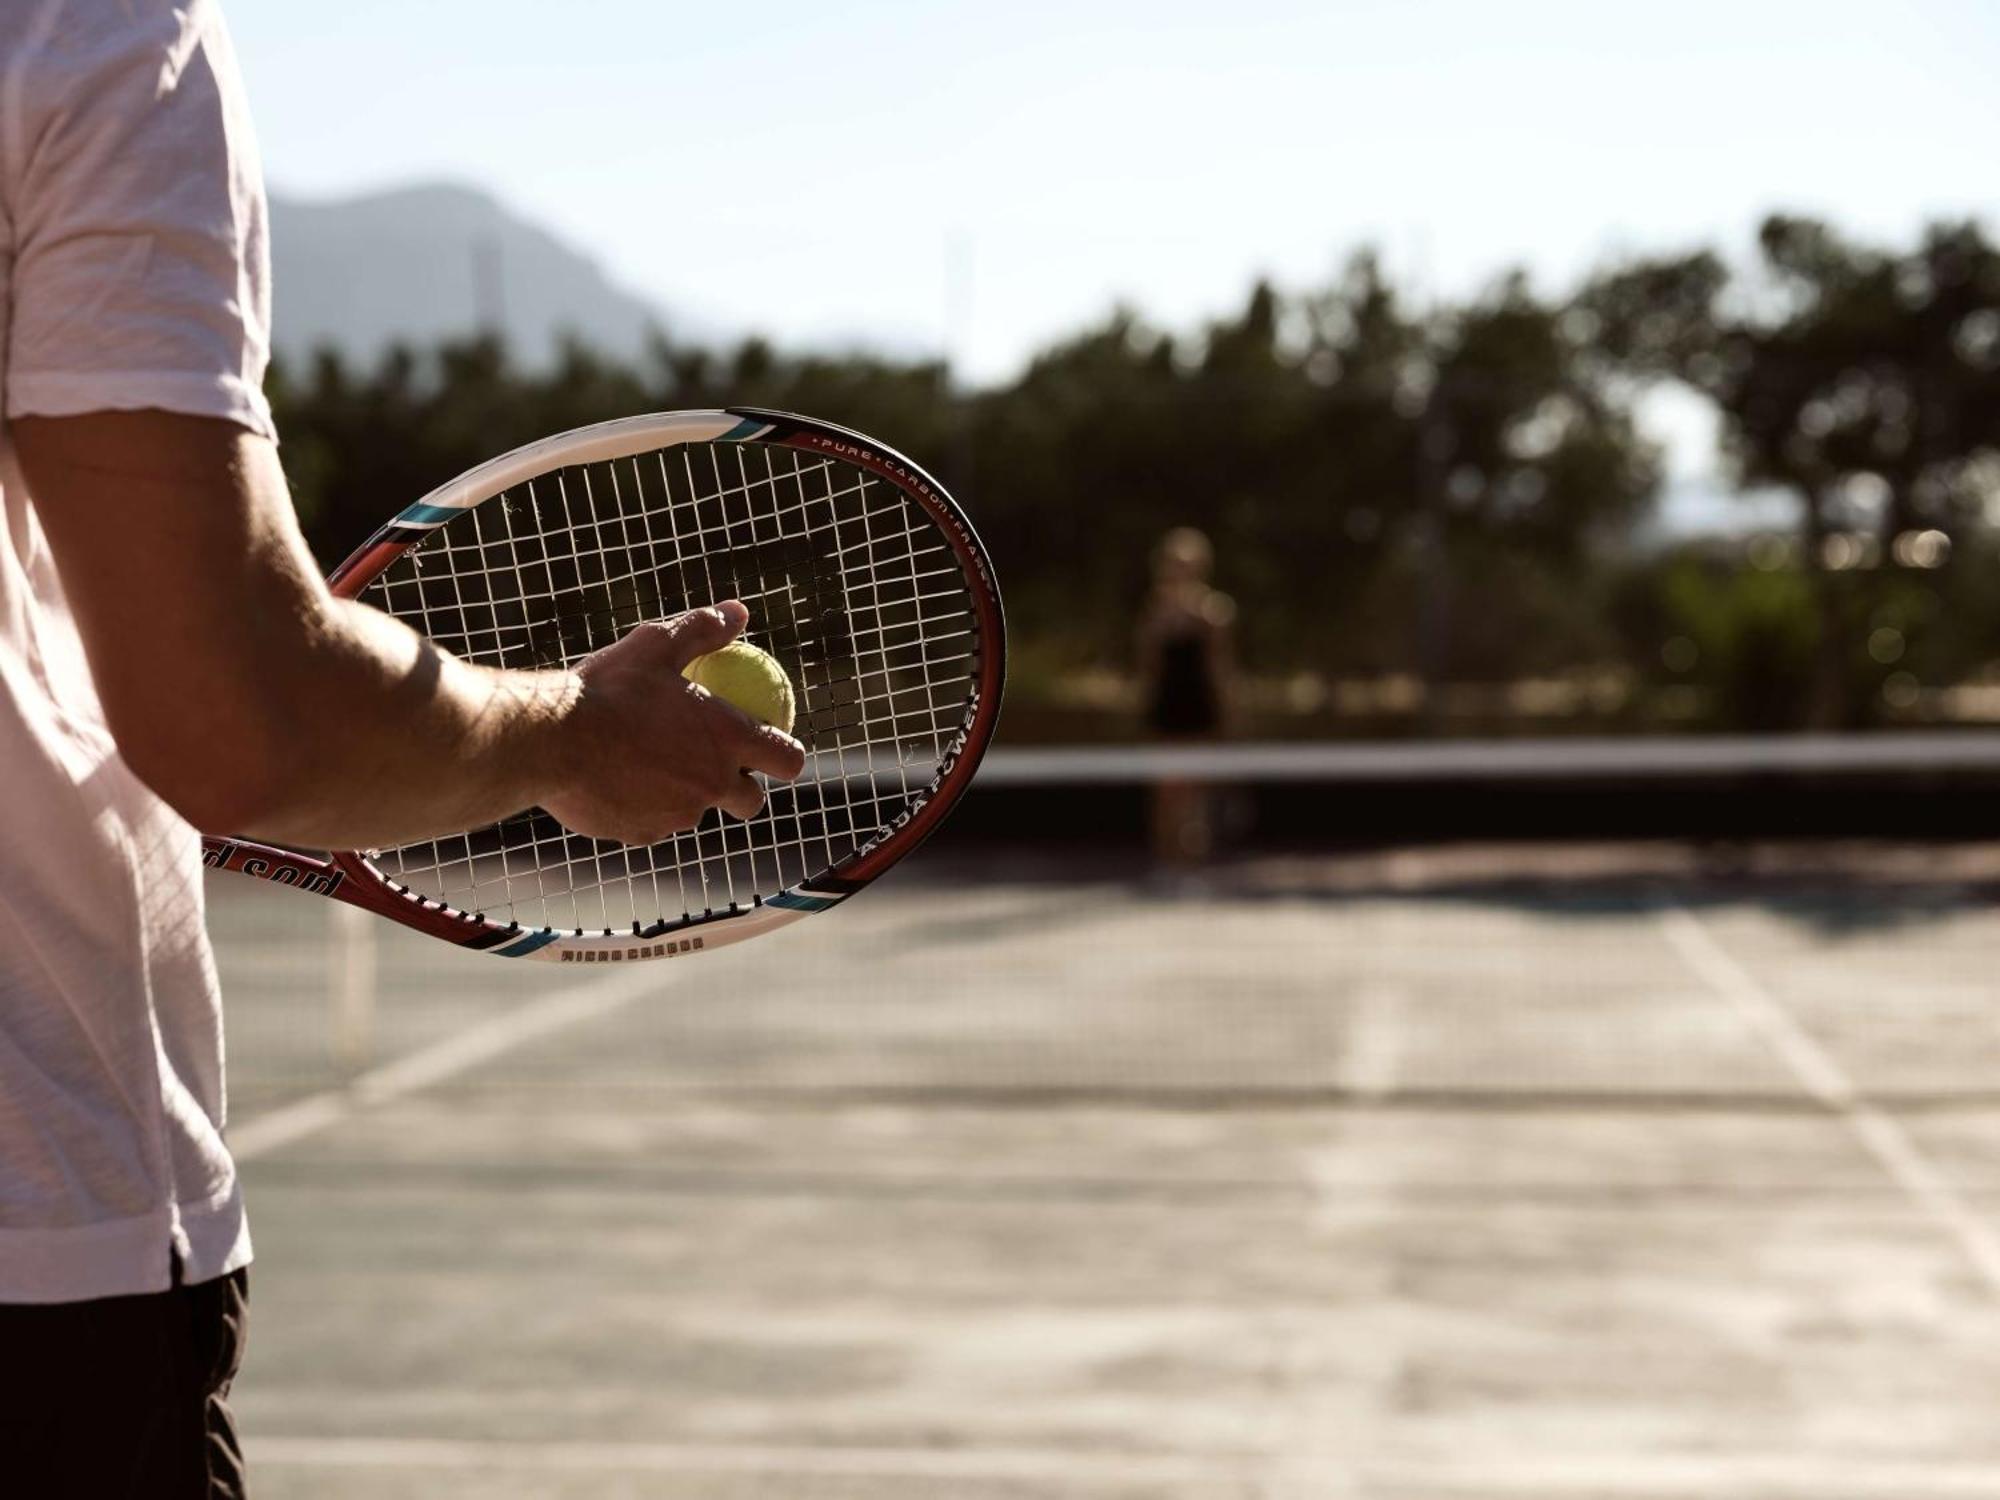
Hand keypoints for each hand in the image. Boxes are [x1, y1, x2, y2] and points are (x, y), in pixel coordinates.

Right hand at [542, 600, 805, 842]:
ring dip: (685, 794)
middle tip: (718, 767)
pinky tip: (615, 781)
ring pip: (694, 811)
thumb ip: (703, 630)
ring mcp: (678, 815)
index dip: (787, 755)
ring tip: (650, 764)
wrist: (551, 740)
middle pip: (750, 801)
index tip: (773, 744)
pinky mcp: (642, 834)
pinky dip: (642, 806)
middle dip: (743, 789)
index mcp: (727, 739)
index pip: (788, 759)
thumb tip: (738, 612)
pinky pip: (652, 823)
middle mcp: (712, 784)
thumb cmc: (608, 687)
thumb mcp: (656, 644)